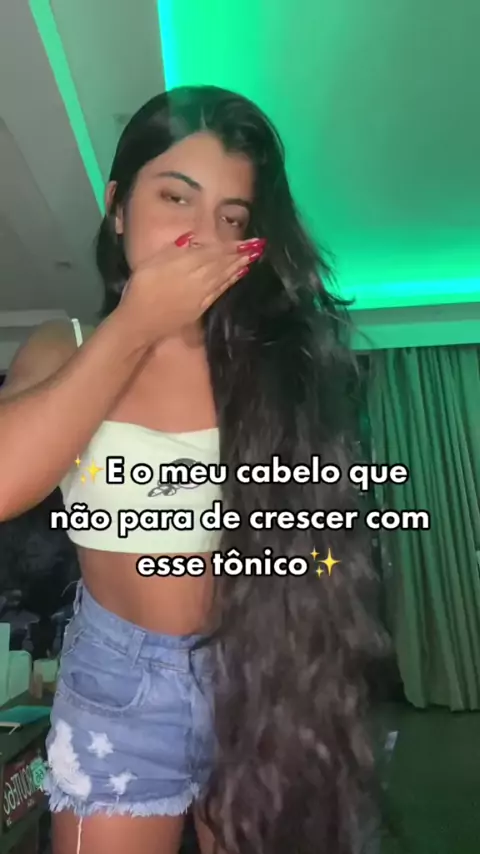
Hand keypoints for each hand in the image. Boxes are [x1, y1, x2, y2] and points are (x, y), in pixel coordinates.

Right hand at [116, 232, 264, 345]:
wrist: (140, 322)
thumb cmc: (140, 289)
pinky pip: (219, 291)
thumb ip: (173, 250)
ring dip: (239, 266)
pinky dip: (230, 282)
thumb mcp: (151, 262)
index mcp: (185, 264)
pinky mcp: (201, 307)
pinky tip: (239, 275)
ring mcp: (201, 294)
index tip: (246, 241)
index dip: (230, 246)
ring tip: (253, 258)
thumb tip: (192, 238)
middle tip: (258, 246)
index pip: (212, 252)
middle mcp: (198, 278)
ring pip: (224, 277)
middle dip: (241, 255)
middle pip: (222, 263)